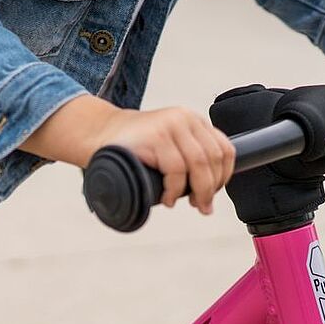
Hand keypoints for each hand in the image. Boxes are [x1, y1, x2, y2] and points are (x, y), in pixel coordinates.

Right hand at [93, 106, 235, 213]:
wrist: (99, 134)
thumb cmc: (135, 147)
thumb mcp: (169, 144)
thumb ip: (190, 156)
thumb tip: (211, 191)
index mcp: (192, 120)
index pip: (224, 148)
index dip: (224, 176)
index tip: (213, 193)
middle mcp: (184, 118)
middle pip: (213, 158)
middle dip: (210, 188)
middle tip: (202, 206)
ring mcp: (169, 125)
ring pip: (198, 164)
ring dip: (197, 191)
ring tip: (187, 203)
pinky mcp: (155, 136)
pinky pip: (176, 170)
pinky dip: (175, 190)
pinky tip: (167, 198)